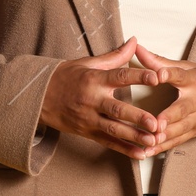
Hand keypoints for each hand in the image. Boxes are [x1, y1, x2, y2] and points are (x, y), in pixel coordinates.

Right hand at [39, 37, 165, 159]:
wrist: (37, 96)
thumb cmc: (66, 76)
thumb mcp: (88, 62)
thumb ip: (115, 55)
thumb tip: (135, 41)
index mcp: (94, 79)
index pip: (120, 76)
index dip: (139, 76)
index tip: (157, 77)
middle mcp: (92, 100)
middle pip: (116, 109)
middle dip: (137, 117)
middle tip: (156, 123)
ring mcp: (88, 118)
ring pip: (113, 129)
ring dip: (134, 136)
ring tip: (153, 140)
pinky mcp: (86, 133)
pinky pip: (107, 142)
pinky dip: (124, 150)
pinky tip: (140, 154)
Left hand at [131, 39, 195, 156]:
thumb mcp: (190, 67)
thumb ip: (160, 61)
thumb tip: (137, 49)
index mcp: (194, 80)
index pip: (181, 76)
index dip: (169, 75)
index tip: (158, 76)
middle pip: (182, 110)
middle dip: (169, 117)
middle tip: (155, 123)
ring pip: (179, 129)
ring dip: (164, 136)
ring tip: (148, 141)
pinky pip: (178, 141)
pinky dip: (163, 147)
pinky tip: (148, 151)